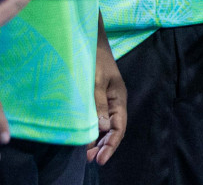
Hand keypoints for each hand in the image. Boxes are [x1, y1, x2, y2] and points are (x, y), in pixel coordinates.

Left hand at [87, 30, 125, 164]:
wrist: (89, 42)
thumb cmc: (94, 60)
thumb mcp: (95, 81)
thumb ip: (99, 104)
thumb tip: (103, 129)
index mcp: (119, 99)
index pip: (119, 127)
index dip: (111, 145)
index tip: (100, 160)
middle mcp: (114, 102)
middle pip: (113, 130)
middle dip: (104, 146)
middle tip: (90, 160)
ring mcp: (105, 101)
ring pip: (105, 126)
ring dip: (97, 141)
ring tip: (86, 154)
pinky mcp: (95, 99)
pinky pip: (96, 119)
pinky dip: (91, 131)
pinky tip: (84, 138)